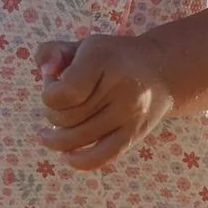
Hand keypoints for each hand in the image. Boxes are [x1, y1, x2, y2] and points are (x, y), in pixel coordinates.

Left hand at [33, 34, 176, 171]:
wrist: (161, 69)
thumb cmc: (112, 58)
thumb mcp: (81, 46)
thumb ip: (51, 51)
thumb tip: (45, 70)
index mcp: (102, 59)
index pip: (63, 94)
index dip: (49, 94)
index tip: (55, 84)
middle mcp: (119, 86)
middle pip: (66, 118)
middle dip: (52, 114)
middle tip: (59, 105)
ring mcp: (129, 113)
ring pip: (78, 139)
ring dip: (57, 139)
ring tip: (51, 133)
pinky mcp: (135, 133)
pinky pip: (101, 157)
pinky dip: (79, 161)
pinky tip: (67, 155)